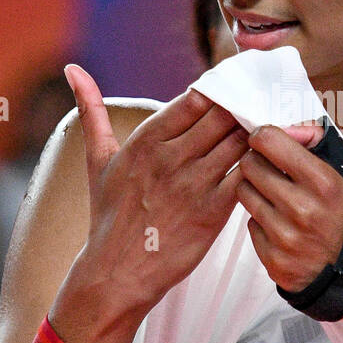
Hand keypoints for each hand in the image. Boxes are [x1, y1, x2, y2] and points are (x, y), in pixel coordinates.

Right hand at [50, 64, 249, 342]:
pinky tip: (266, 161)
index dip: (220, 90)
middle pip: (223, 116)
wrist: (117, 273)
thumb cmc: (109, 215)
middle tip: (262, 104)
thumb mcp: (97, 159)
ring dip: (257, 132)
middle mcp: (170, 158)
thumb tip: (73, 69)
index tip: (234, 89)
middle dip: (244, 107)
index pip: (196, 98)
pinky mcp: (213, 211)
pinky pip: (246, 175)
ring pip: (239, 141)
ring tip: (270, 128)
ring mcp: (193, 185)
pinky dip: (258, 164)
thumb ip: (92, 110)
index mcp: (145, 140)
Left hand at [234, 124, 342, 292]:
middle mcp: (303, 209)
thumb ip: (314, 142)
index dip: (263, 137)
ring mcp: (285, 236)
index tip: (265, 141)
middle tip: (268, 169)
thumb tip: (285, 127)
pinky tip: (279, 223)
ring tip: (274, 196)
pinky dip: (260, 220)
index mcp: (323, 182)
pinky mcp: (273, 258)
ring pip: (243, 192)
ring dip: (254, 190)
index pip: (269, 140)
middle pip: (250, 164)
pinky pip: (249, 224)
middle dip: (256, 161)